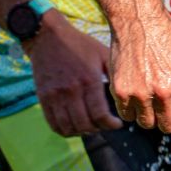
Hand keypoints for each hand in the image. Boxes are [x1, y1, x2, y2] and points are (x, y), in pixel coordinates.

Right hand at [27, 10, 122, 135]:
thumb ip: (114, 73)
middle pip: (85, 124)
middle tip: (105, 125)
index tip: (117, 124)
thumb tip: (126, 91)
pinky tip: (74, 127)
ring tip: (91, 127)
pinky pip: (53, 124)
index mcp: (89, 79)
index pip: (100, 114)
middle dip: (98, 129)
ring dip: (82, 132)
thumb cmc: (79, 44)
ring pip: (69, 127)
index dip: (110, 124)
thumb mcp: (102, 53)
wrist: (48, 37)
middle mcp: (71, 90)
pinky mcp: (43, 98)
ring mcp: (55, 96)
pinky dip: (65, 130)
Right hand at [109, 9, 170, 133]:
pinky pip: (127, 116)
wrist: (139, 20)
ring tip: (150, 93)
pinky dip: (131, 108)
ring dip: (149, 114)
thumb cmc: (168, 39)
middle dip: (169, 118)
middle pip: (169, 127)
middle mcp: (165, 91)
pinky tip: (136, 90)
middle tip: (165, 101)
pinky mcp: (121, 91)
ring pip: (147, 124)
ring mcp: (141, 93)